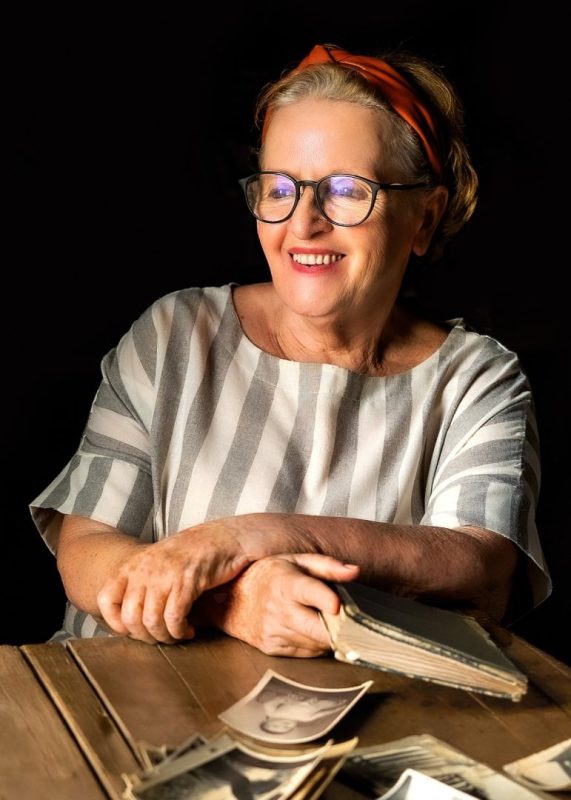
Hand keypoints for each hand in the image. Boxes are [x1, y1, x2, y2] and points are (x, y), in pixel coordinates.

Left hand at [96, 525, 251, 643]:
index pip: (105, 598)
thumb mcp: (159, 563)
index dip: (114, 622)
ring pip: (151, 621)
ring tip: (177, 636)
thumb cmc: (193, 554)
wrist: (225, 537)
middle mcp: (145, 568)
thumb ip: (142, 584)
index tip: (134, 630)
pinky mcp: (187, 581)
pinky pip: (174, 617)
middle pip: (130, 617)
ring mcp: (165, 574)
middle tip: (162, 637)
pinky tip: (189, 630)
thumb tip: (130, 620)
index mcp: (134, 564)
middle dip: (146, 637)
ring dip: (165, 637)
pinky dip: (180, 631)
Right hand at [202, 554, 359, 656]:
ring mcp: (274, 631)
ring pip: (315, 643)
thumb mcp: (296, 561)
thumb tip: (354, 572)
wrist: (231, 599)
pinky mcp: (272, 648)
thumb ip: (327, 566)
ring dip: (328, 636)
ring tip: (330, 622)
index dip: (325, 600)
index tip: (339, 606)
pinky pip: (306, 653)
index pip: (308, 591)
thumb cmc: (270, 575)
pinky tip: (313, 631)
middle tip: (354, 623)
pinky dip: (315, 644)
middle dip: (340, 628)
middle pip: (317, 627)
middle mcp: (278, 609)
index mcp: (285, 582)